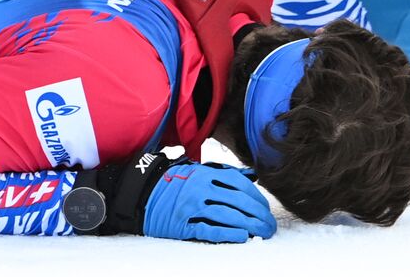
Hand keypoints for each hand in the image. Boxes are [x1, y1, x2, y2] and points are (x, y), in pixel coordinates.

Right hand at [143, 161, 276, 243]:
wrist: (140, 194)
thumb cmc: (175, 183)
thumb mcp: (198, 172)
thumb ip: (225, 174)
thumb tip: (253, 176)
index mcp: (205, 174)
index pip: (238, 183)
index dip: (256, 196)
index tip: (266, 208)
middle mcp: (199, 189)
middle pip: (236, 201)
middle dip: (258, 214)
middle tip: (269, 225)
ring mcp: (190, 207)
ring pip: (226, 216)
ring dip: (248, 225)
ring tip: (262, 232)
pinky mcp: (181, 226)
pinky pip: (207, 230)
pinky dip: (226, 234)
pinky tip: (242, 236)